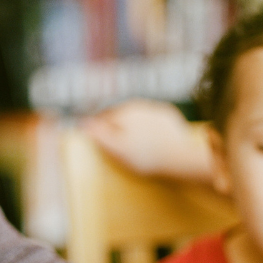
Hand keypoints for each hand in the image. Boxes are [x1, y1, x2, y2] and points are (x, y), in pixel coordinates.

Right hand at [83, 99, 212, 182]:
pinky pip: (154, 119)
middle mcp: (138, 105)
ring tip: (132, 141)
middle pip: (120, 115)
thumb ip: (99, 135)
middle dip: (115, 125)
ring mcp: (155, 109)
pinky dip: (150, 126)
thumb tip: (83, 123)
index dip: (97, 129)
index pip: (102, 118)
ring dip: (132, 124)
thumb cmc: (145, 156)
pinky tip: (150, 138)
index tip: (96, 140)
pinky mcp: (169, 116)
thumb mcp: (117, 149)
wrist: (179, 156)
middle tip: (114, 143)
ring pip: (137, 115)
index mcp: (123, 113)